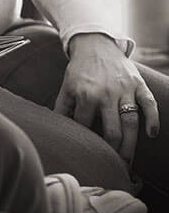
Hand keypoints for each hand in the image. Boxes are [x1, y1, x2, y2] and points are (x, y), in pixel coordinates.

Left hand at [55, 34, 158, 165]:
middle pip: (113, 131)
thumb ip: (62, 109)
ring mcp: (125, 89)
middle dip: (113, 152)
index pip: (86, 127)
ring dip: (131, 144)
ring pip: (131, 122)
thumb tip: (57, 131)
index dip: (86, 142)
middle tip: (113, 167)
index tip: (88, 155)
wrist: (96, 45)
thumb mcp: (65, 88)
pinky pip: (149, 103)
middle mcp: (106, 94)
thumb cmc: (79, 71)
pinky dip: (153, 119)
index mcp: (85, 95)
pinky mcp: (139, 84)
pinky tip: (152, 134)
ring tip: (128, 162)